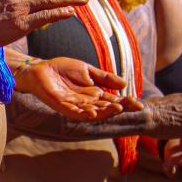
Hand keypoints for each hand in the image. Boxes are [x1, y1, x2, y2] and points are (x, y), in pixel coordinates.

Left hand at [13, 57, 133, 120]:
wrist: (41, 68)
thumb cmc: (63, 69)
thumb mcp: (87, 70)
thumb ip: (104, 77)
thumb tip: (125, 83)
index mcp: (94, 94)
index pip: (114, 100)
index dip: (126, 103)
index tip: (139, 104)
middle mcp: (87, 103)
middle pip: (106, 108)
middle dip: (118, 108)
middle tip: (130, 106)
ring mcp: (75, 105)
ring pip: (93, 112)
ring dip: (105, 112)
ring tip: (117, 108)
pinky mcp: (62, 106)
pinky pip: (75, 112)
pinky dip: (84, 114)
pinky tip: (94, 113)